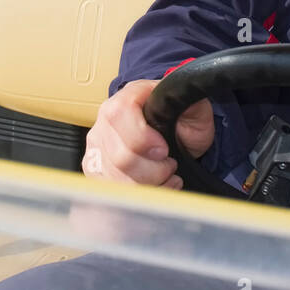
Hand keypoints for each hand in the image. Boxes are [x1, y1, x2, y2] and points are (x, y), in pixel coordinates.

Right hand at [82, 79, 214, 189]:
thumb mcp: (193, 108)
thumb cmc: (181, 122)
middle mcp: (105, 121)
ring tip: (164, 174)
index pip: (119, 114)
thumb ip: (188, 100)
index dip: (142, 138)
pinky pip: (110, 189)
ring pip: (116, 178)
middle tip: (169, 163)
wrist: (174, 136)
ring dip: (149, 183)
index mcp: (126, 98)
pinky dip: (139, 193)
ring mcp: (97, 146)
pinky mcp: (95, 169)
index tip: (164, 149)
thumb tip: (182, 96)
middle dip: (154, 169)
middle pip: (119, 156)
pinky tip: (154, 185)